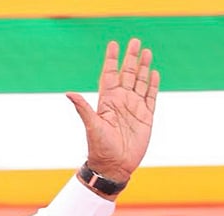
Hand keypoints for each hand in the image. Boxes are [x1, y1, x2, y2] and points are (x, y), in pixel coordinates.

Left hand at [66, 38, 160, 183]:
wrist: (114, 166)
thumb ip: (83, 108)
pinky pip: (151, 97)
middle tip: (135, 40)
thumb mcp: (92, 126)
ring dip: (143, 67)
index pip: (109, 75)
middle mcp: (120, 102)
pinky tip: (154, 72)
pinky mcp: (146, 117)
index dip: (111, 60)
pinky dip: (153, 84)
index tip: (113, 44)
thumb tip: (69, 93)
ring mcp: (134, 108)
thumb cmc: (99, 148)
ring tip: (147, 51)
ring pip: (140, 82)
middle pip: (127, 74)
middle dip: (131, 58)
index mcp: (107, 101)